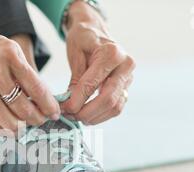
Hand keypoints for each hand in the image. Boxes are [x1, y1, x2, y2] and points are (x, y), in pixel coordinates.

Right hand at [0, 21, 59, 132]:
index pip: (35, 87)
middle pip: (24, 108)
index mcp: (10, 55)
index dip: (48, 104)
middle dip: (38, 119)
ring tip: (29, 125)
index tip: (54, 111)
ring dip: (23, 128)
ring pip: (9, 120)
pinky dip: (5, 131)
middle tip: (43, 120)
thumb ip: (21, 64)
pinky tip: (12, 130)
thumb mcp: (5, 43)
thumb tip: (39, 89)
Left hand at [62, 1, 134, 124]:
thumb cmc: (84, 39)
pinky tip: (87, 116)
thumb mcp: (75, 53)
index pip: (93, 84)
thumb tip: (70, 106)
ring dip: (94, 117)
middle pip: (108, 99)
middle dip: (87, 112)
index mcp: (112, 53)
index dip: (77, 100)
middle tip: (70, 116)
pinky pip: (116, 108)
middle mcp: (126, 65)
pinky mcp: (127, 88)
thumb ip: (75, 80)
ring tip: (76, 117)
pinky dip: (101, 116)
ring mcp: (129, 78)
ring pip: (115, 107)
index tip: (64, 109)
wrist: (96, 32)